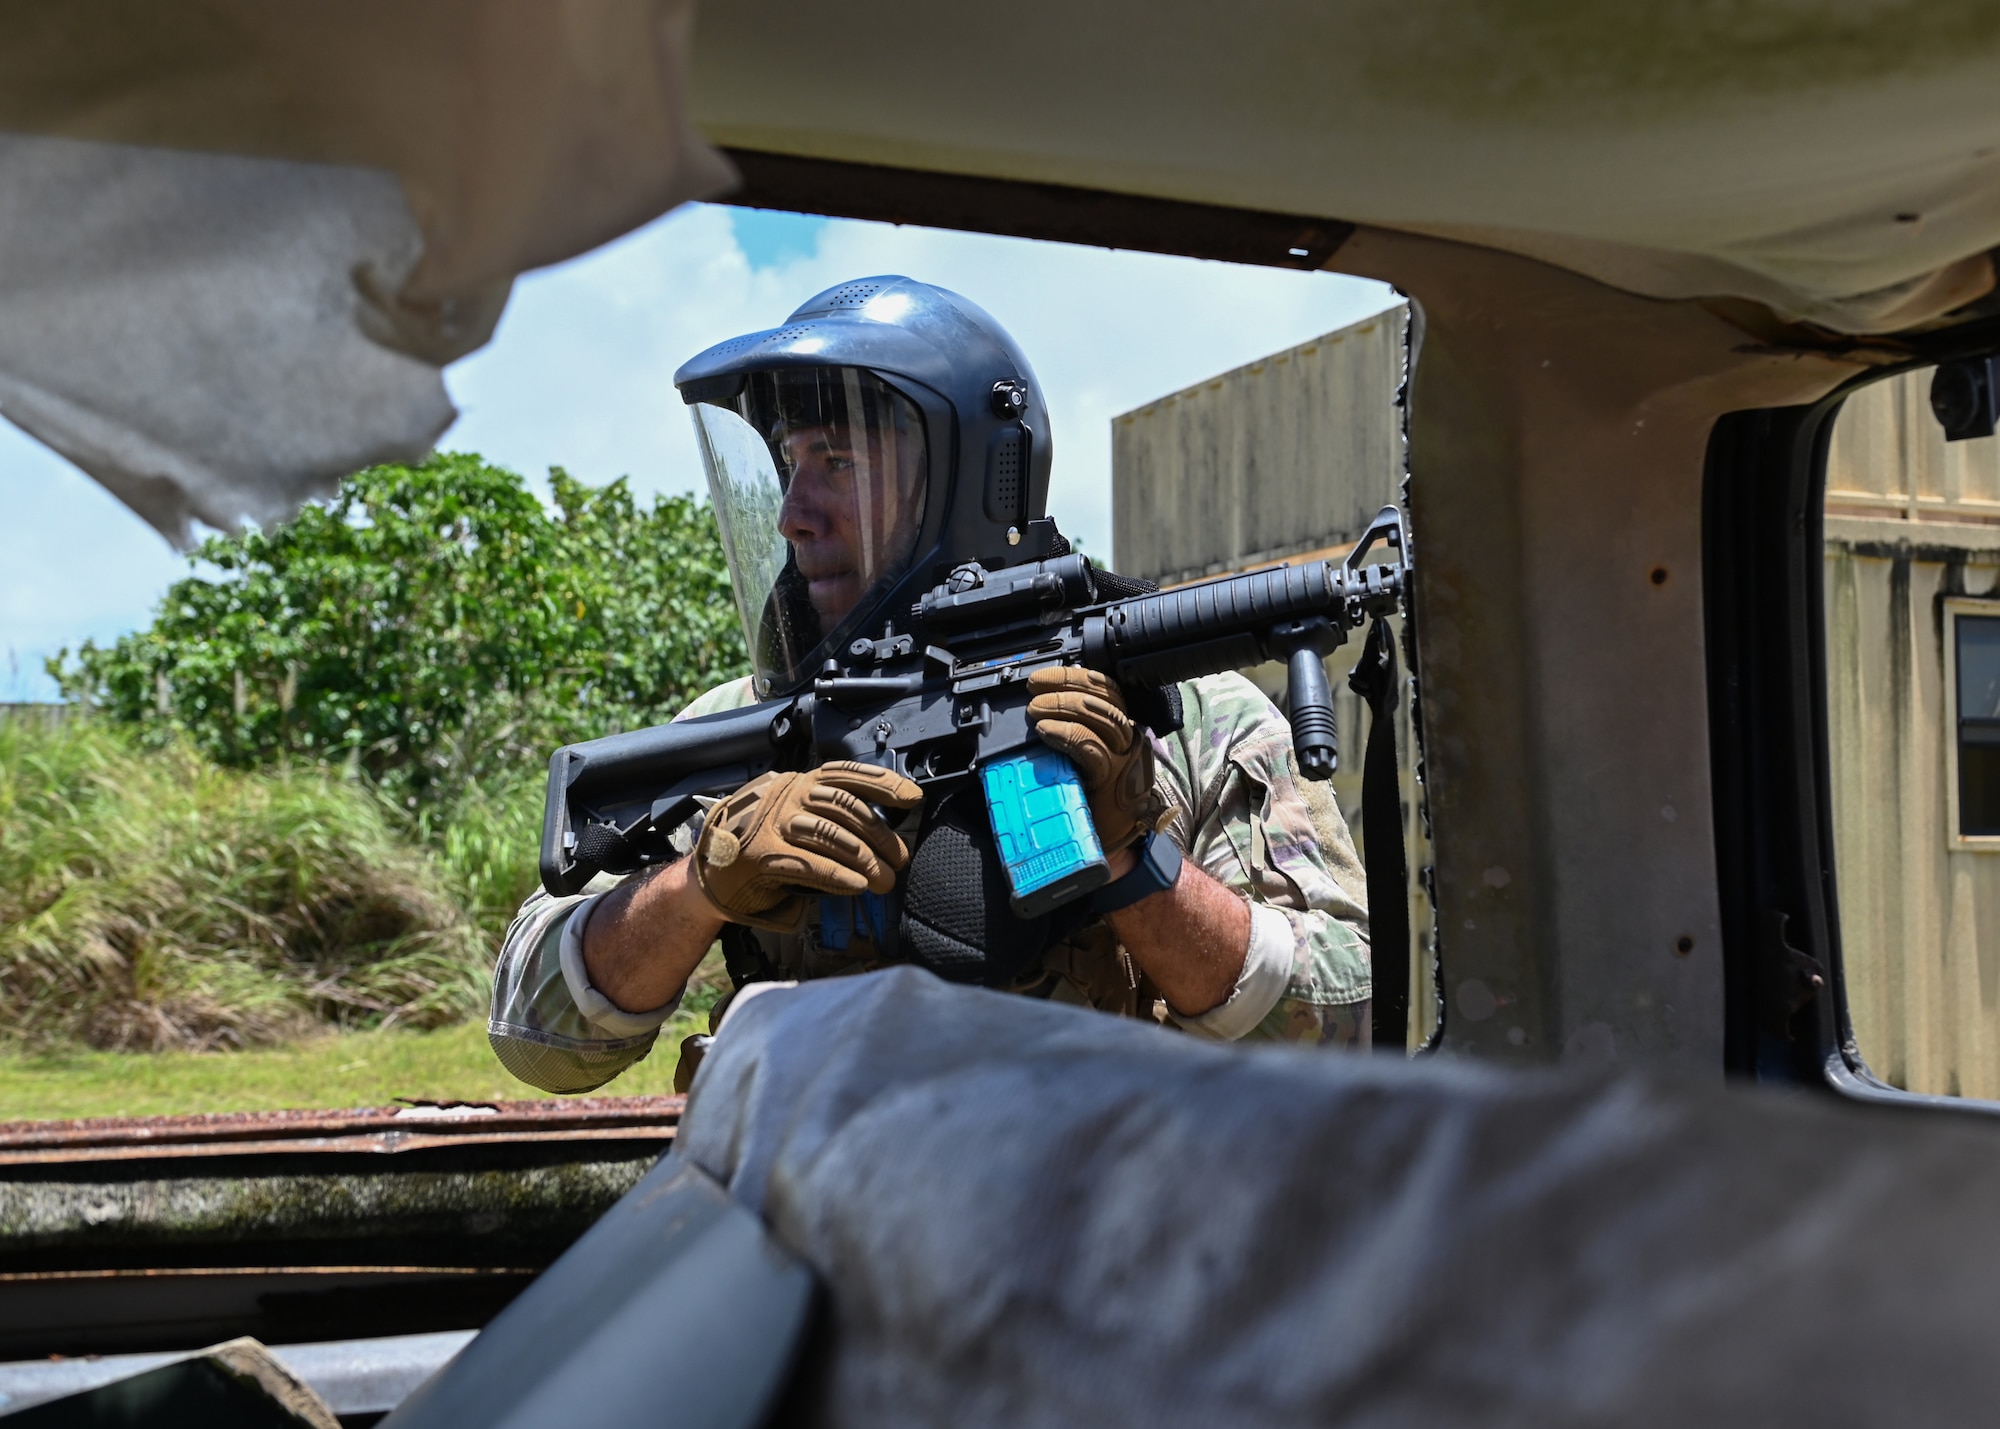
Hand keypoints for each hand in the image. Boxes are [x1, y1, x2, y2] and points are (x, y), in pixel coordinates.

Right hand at [693, 761, 922, 929]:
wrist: (710, 871)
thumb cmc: (763, 846)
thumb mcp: (794, 819)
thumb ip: (828, 817)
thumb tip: (883, 834)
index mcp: (799, 783)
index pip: (846, 775)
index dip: (883, 783)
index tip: (913, 798)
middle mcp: (787, 795)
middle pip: (846, 807)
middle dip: (880, 835)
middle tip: (899, 860)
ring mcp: (772, 823)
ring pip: (831, 835)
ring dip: (866, 860)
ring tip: (885, 881)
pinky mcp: (761, 854)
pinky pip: (809, 863)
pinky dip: (837, 876)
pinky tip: (857, 886)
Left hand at [1027, 667, 1162, 853]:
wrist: (1113, 846)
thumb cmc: (1096, 802)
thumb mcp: (1090, 759)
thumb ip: (1077, 733)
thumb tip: (1040, 709)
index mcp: (1124, 730)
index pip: (1106, 689)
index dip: (1074, 677)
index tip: (1044, 677)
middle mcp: (1130, 740)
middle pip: (1104, 697)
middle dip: (1065, 686)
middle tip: (1034, 691)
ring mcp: (1125, 760)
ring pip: (1099, 717)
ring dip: (1062, 707)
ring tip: (1036, 710)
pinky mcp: (1113, 780)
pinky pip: (1090, 747)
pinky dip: (1066, 733)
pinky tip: (1046, 731)